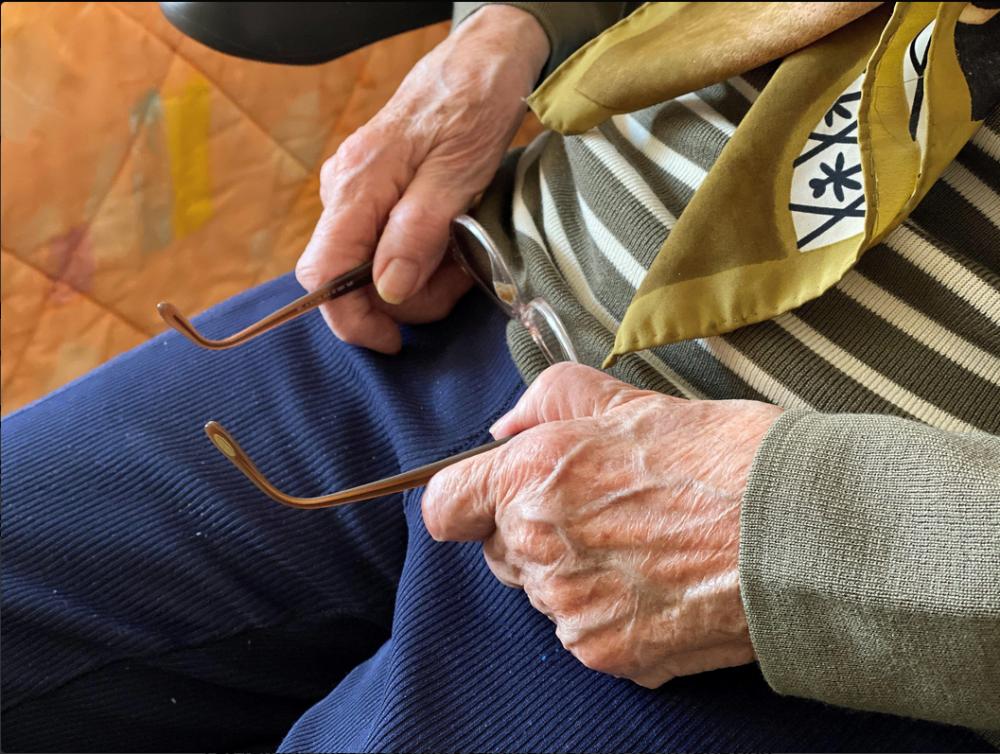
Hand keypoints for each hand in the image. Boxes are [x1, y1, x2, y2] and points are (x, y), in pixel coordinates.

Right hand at [295, 6, 549, 351]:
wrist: (481, 61)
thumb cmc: (472, 106)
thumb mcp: (456, 175)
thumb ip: (418, 233)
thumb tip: (386, 289)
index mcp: (357, 186)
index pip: (324, 274)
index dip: (351, 319)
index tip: (392, 342)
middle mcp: (345, 189)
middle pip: (349, 277)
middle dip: (403, 299)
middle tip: (456, 285)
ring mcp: (357, 190)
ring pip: (370, 265)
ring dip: (418, 278)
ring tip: (462, 259)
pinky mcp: (375, 191)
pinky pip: (384, 242)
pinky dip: (419, 257)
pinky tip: (450, 244)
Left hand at [422, 363, 782, 686]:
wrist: (800, 531)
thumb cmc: (723, 459)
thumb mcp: (628, 401)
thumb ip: (547, 402)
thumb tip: (505, 428)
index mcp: (532, 477)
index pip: (445, 506)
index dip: (468, 498)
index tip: (493, 496)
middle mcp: (540, 547)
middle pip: (499, 551)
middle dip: (534, 532)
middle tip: (603, 510)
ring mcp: (573, 609)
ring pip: (544, 594)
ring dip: (576, 574)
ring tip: (645, 545)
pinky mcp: (608, 654)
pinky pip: (584, 634)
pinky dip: (612, 614)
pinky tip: (661, 583)